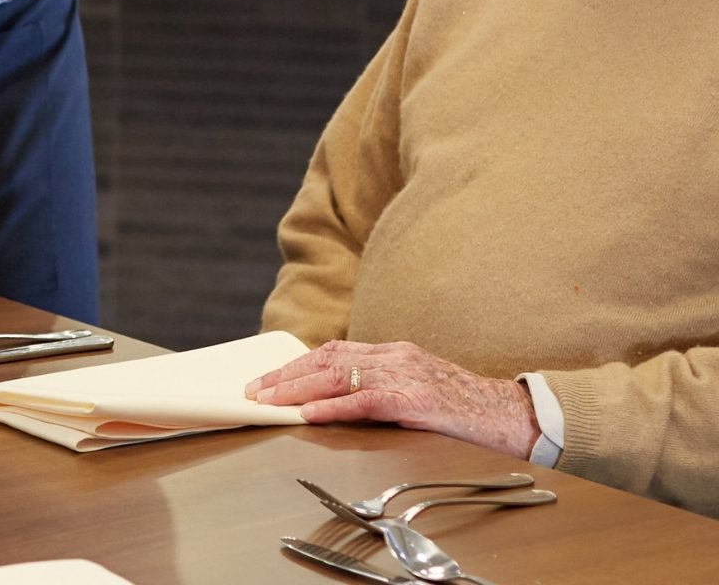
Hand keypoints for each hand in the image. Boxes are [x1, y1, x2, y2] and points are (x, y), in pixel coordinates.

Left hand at [246, 338, 540, 456]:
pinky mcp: (416, 400)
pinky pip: (366, 400)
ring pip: (339, 375)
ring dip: (299, 388)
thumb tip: (339, 401)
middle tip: (255, 390)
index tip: (269, 378)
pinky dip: (333, 405)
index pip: (334, 350)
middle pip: (328, 358)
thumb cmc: (465, 409)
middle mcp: (395, 356)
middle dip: (287, 375)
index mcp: (394, 352)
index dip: (297, 363)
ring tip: (270, 401)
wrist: (510, 415)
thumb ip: (383, 389)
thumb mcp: (418, 390)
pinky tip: (310, 414)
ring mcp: (405, 375)